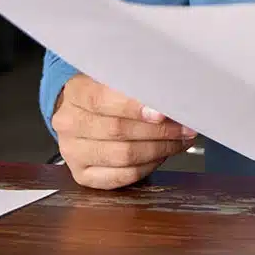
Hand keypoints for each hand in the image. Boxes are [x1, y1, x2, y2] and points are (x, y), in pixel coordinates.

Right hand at [51, 75, 196, 189]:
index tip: (162, 112)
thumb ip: (139, 85)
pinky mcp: (82, 175)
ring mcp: (72, 152)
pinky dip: (148, 166)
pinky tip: (163, 154)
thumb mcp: (118, 78)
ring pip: (122, 155)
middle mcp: (69, 123)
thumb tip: (172, 96)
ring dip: (159, 149)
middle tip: (186, 126)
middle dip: (159, 130)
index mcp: (76, 92)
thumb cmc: (109, 93)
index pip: (102, 99)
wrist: (83, 113)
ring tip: (180, 140)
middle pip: (117, 130)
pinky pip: (121, 176)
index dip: (133, 107)